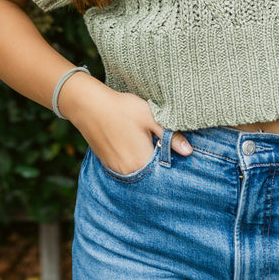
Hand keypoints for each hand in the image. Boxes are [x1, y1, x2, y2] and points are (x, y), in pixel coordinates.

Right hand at [66, 83, 191, 175]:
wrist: (89, 106)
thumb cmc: (122, 109)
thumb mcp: (150, 117)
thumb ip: (170, 136)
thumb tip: (189, 151)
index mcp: (141, 161)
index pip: (165, 171)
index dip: (172, 161)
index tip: (175, 151)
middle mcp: (128, 171)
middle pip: (151, 173)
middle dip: (159, 163)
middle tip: (160, 146)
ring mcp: (116, 170)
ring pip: (139, 172)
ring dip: (146, 163)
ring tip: (146, 144)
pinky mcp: (108, 164)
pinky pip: (127, 169)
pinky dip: (134, 162)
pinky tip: (133, 146)